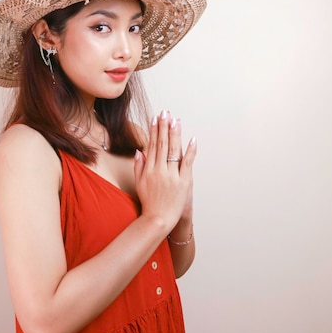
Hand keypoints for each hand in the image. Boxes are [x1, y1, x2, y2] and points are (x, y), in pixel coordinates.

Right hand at [134, 110, 196, 232]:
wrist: (158, 219)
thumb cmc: (149, 202)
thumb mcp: (139, 183)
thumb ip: (139, 166)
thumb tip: (139, 151)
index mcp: (149, 169)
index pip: (152, 145)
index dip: (153, 130)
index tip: (155, 118)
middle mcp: (159, 170)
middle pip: (162, 144)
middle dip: (163, 126)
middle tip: (165, 113)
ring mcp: (172, 175)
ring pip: (173, 150)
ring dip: (175, 134)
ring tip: (175, 120)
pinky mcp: (183, 182)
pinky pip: (187, 163)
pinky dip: (190, 151)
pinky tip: (192, 139)